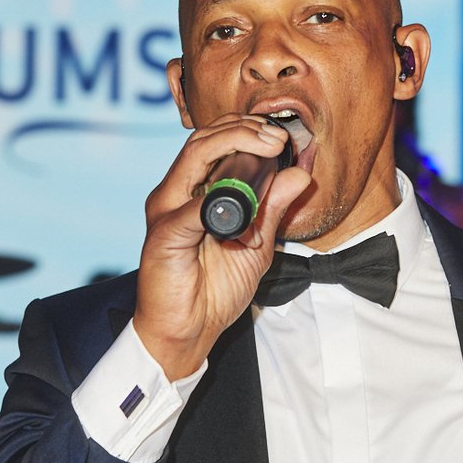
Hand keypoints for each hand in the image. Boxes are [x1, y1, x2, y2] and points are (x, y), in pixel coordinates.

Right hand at [132, 115, 312, 378]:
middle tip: (278, 137)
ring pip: (194, 157)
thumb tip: (299, 173)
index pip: (214, 142)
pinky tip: (240, 198)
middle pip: (202, 140)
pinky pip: (189, 209)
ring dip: (233, 145)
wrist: (188, 332)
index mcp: (193, 191)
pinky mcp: (163, 236)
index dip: (247, 130)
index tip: (282, 137)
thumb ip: (273, 208)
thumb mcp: (257, 245)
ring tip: (266, 147)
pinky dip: (216, 198)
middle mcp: (175, 194)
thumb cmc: (214, 289)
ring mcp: (166, 212)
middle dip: (243, 130)